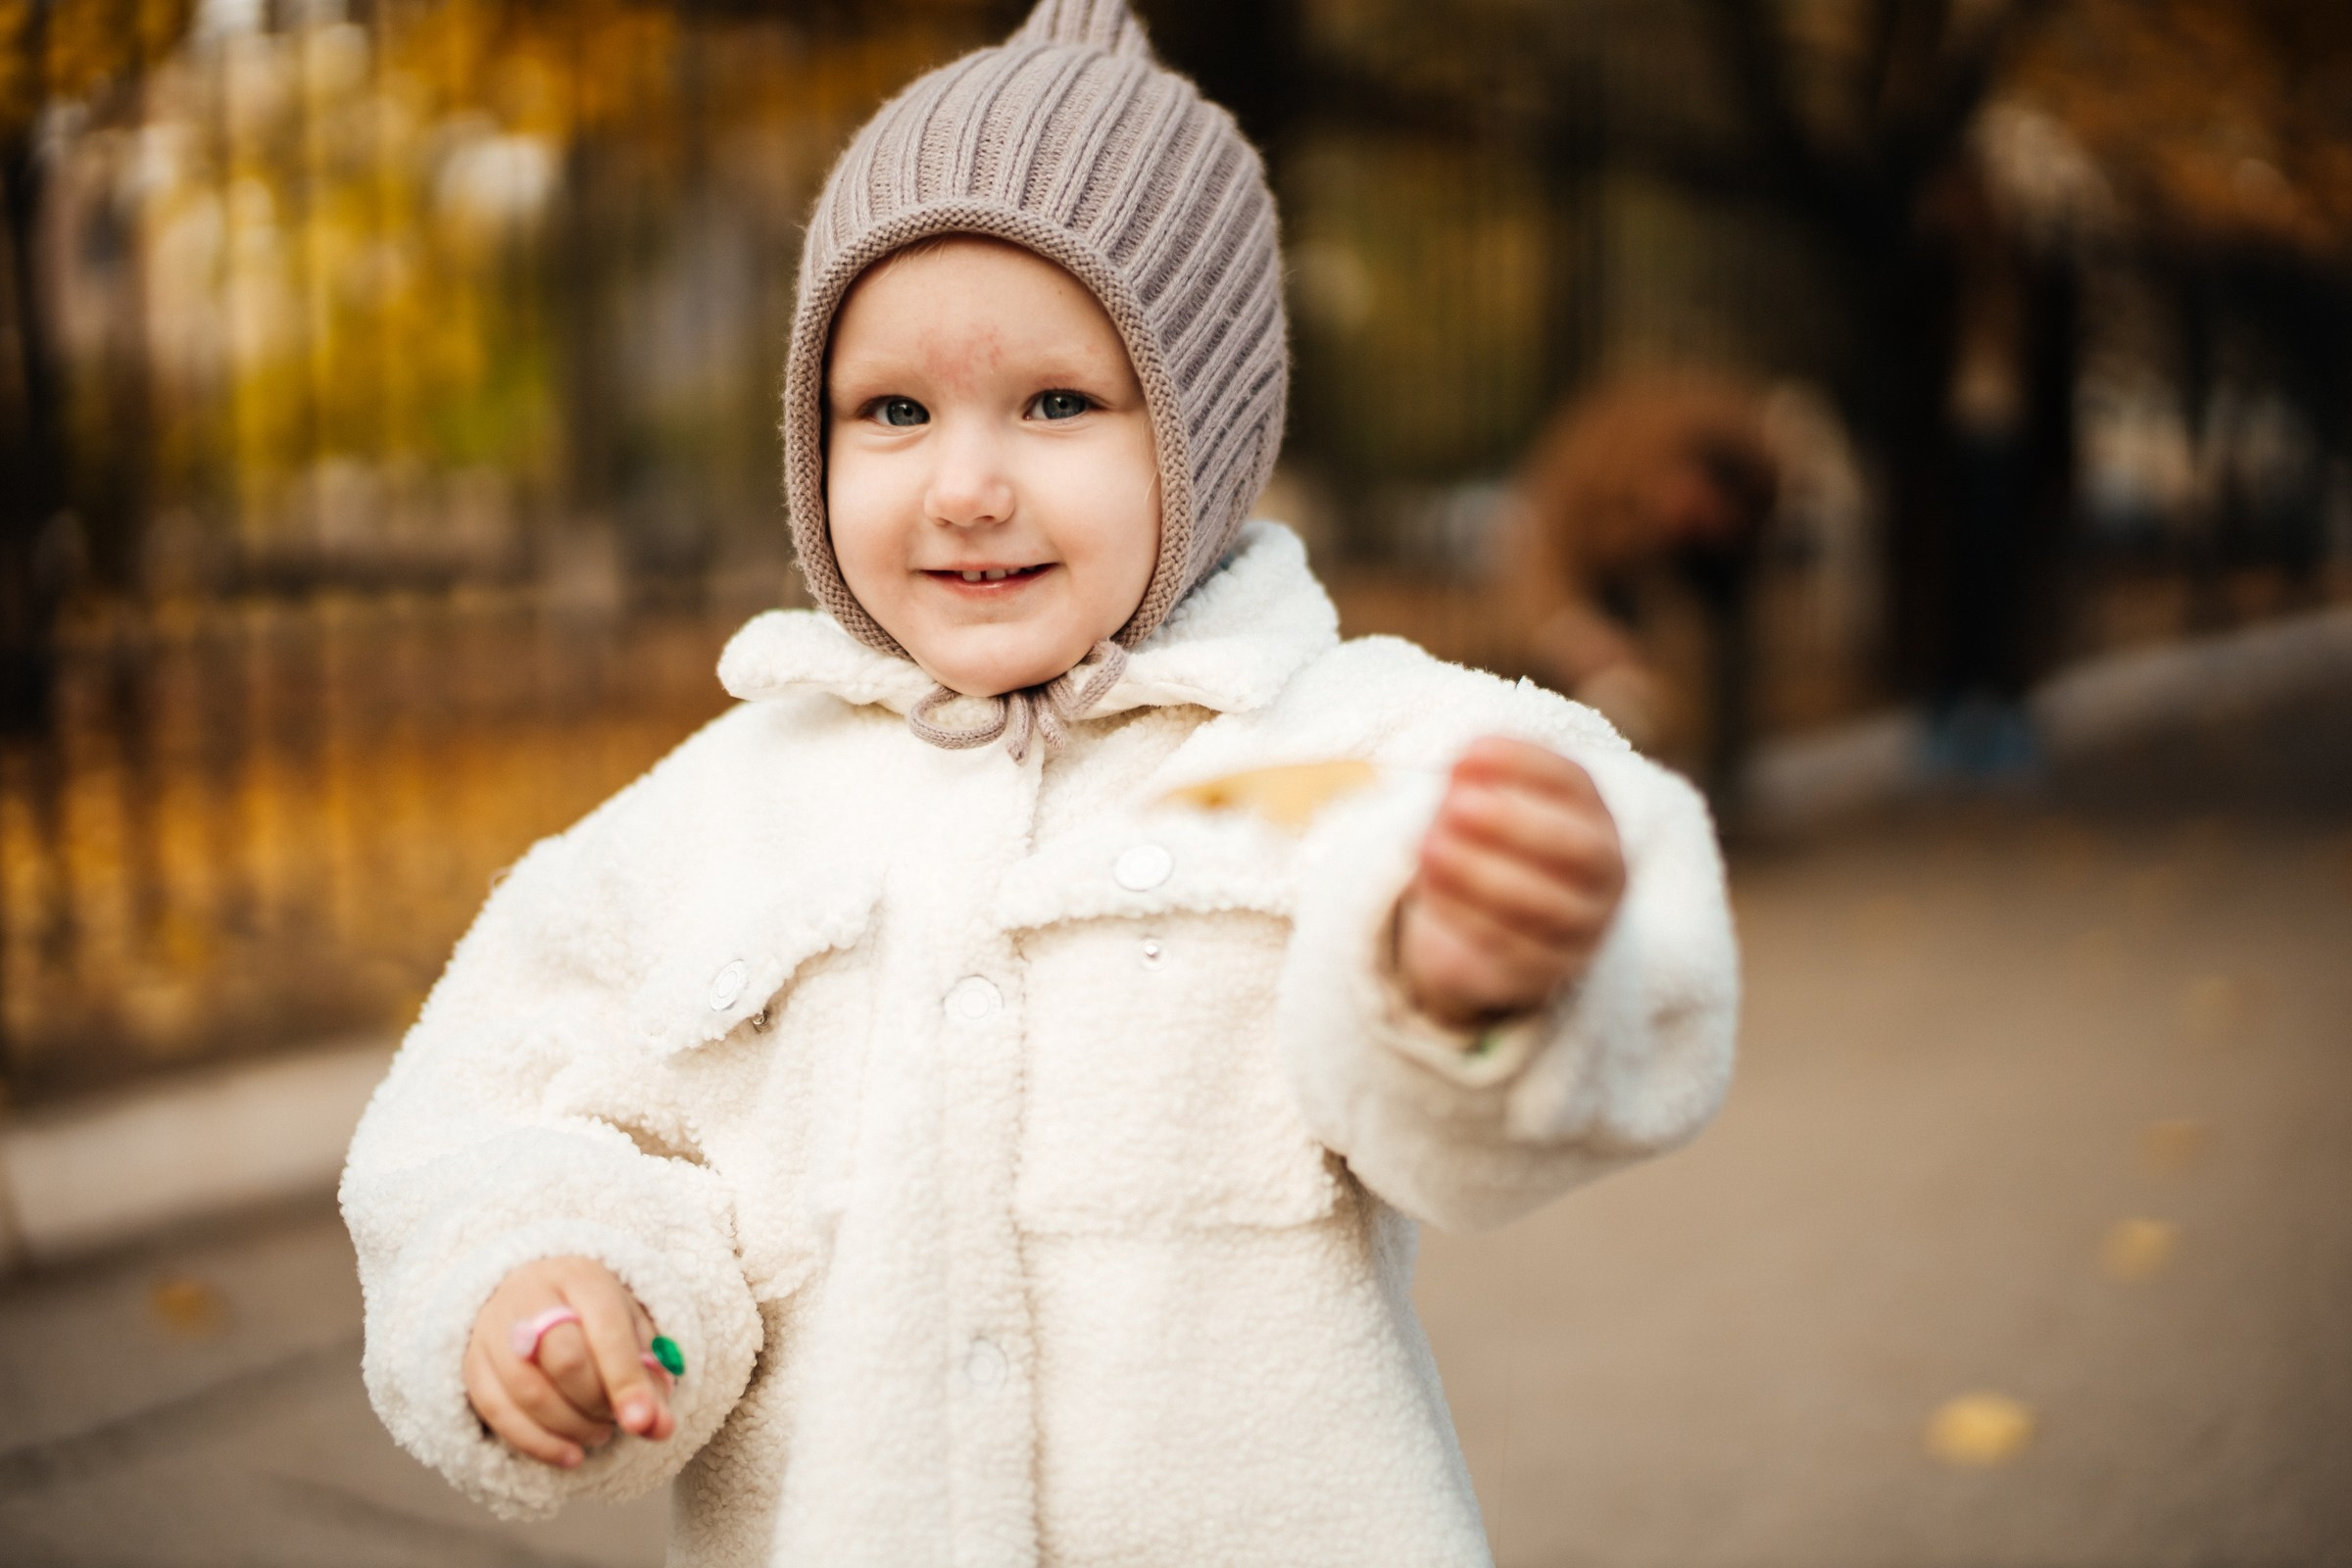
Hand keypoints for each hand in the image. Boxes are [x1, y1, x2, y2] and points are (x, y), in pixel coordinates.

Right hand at [465, 1256, 675, 1467]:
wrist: (533, 1292)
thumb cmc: (593, 1316)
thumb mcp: (632, 1330)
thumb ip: (651, 1376)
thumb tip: (660, 1427)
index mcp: (582, 1278)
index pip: (605, 1330)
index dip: (625, 1380)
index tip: (642, 1422)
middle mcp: (531, 1295)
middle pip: (563, 1358)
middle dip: (596, 1401)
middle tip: (617, 1419)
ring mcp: (494, 1328)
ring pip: (527, 1391)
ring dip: (571, 1426)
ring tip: (599, 1433)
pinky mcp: (473, 1362)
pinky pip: (497, 1412)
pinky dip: (537, 1444)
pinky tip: (570, 1455)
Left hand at [1396, 737, 1626, 1030]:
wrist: (1484, 932)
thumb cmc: (1487, 849)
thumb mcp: (1482, 806)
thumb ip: (1476, 784)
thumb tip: (1461, 767)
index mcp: (1593, 818)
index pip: (1575, 783)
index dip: (1524, 763)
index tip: (1467, 753)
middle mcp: (1604, 874)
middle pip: (1579, 848)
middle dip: (1515, 822)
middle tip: (1454, 805)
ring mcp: (1584, 929)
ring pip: (1547, 906)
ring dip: (1484, 874)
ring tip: (1429, 847)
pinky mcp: (1547, 974)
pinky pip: (1515, 952)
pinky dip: (1471, 920)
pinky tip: (1429, 896)